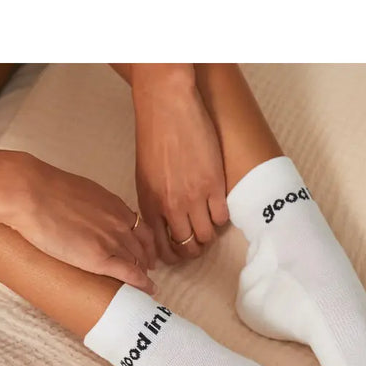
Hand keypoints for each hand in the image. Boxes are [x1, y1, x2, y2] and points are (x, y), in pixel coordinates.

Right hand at [0, 151, 156, 292]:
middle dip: (146, 260)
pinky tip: (148, 289)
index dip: (147, 244)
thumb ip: (91, 205)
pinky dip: (142, 283)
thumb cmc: (45, 190)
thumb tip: (83, 212)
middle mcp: (119, 223)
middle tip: (147, 271)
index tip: (147, 252)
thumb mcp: (81, 192)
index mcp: (115, 206)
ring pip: (138, 261)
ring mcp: (111, 241)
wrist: (31, 194)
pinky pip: (129, 273)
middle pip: (143, 247)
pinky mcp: (99, 258)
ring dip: (144, 273)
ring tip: (145, 284)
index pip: (141, 229)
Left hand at [132, 65, 228, 262]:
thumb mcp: (144, 177)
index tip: (178, 254)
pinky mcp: (213, 185)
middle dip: (192, 250)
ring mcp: (193, 197)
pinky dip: (221, 219)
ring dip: (208, 236)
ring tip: (208, 226)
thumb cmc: (154, 138)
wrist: (168, 108)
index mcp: (150, 205)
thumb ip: (153, 204)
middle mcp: (170, 206)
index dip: (172, 257)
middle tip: (197, 243)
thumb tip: (163, 226)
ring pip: (206, 236)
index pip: (162, 248)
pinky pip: (222, 218)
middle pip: (187, 247)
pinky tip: (218, 209)